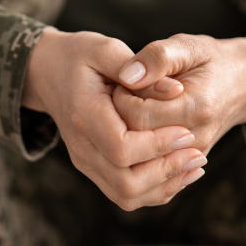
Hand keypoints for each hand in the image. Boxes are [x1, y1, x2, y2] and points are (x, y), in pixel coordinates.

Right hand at [21, 28, 207, 210]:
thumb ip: (142, 69)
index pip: (121, 147)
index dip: (157, 145)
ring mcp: (86, 162)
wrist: (47, 73)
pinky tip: (180, 171)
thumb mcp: (107, 49)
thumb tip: (177, 90)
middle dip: (166, 171)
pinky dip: (155, 189)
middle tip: (198, 153)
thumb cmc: (80, 56)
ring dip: (165, 185)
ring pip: (126, 195)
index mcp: (83, 114)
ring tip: (195, 164)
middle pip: (125, 181)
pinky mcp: (94, 168)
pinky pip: (125, 194)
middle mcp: (81, 146)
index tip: (185, 132)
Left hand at [114, 34, 245, 154]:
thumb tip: (128, 76)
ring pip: (140, 161)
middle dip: (119, 118)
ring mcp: (192, 156)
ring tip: (130, 110)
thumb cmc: (210, 61)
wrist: (242, 84)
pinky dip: (135, 153)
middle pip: (136, 142)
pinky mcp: (186, 165)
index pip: (138, 115)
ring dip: (125, 137)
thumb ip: (158, 57)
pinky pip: (150, 171)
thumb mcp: (188, 46)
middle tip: (122, 96)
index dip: (121, 97)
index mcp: (196, 107)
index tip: (123, 81)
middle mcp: (196, 138)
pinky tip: (136, 128)